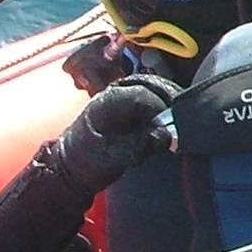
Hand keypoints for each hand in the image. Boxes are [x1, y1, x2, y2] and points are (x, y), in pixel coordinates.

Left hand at [52, 74, 178, 192]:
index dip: (163, 110)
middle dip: (169, 100)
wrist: (70, 167)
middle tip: (181, 120)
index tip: (172, 128)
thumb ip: (141, 145)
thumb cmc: (87, 163)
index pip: (144, 95)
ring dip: (167, 101)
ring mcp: (120, 96)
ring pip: (153, 87)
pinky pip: (150, 95)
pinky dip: (161, 104)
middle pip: (151, 84)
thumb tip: (167, 135)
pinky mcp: (126, 103)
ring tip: (175, 120)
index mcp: (108, 103)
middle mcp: (114, 92)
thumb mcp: (114, 159)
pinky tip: (167, 119)